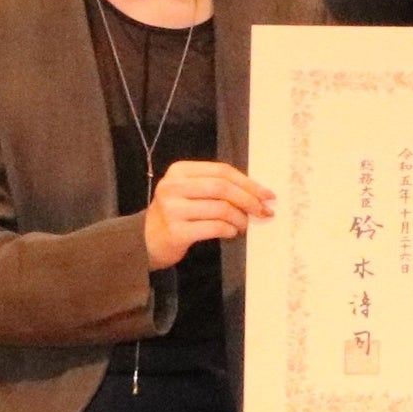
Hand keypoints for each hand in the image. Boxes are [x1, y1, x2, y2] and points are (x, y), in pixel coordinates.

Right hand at [142, 159, 273, 267]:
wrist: (145, 240)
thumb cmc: (176, 214)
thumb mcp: (189, 192)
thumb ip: (216, 187)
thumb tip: (256, 194)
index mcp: (179, 172)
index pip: (222, 171)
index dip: (248, 182)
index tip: (267, 194)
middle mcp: (173, 187)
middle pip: (222, 188)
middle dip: (249, 200)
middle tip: (264, 211)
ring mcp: (173, 210)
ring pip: (221, 208)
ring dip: (240, 218)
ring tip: (244, 225)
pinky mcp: (176, 232)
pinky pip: (214, 227)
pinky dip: (229, 230)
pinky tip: (231, 232)